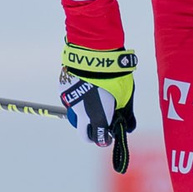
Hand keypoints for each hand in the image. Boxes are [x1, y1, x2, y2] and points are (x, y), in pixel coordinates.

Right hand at [58, 44, 135, 170]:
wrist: (94, 52)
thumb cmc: (113, 74)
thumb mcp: (126, 94)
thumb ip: (126, 113)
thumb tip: (129, 125)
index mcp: (97, 117)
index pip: (98, 138)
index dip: (104, 139)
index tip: (108, 135)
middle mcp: (81, 113)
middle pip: (83, 133)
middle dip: (90, 133)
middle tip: (99, 125)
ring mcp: (70, 101)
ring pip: (76, 113)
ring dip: (84, 111)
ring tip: (95, 96)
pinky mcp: (64, 89)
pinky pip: (72, 98)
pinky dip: (79, 96)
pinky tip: (87, 85)